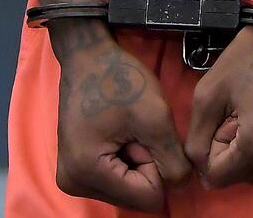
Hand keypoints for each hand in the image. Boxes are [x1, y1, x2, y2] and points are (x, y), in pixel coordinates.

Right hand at [54, 28, 190, 211]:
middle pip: (134, 196)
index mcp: (87, 171)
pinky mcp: (75, 169)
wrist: (87, 55)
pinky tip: (118, 132)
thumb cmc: (119, 78)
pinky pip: (114, 180)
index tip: (145, 132)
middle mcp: (73, 183)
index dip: (157, 165)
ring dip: (135, 161)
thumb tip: (180, 186)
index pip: (146, 198)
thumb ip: (173, 159)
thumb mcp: (156, 116)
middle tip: (134, 128)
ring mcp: (72, 178)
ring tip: (126, 127)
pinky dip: (124, 159)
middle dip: (144, 164)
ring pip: (126, 189)